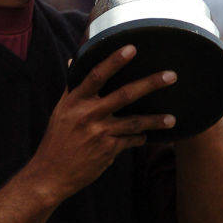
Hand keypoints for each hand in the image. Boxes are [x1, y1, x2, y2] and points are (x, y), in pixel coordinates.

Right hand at [23, 45, 176, 204]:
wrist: (50, 175)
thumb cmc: (57, 139)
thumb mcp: (60, 110)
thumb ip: (72, 86)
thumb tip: (74, 60)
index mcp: (75, 101)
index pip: (96, 75)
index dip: (114, 61)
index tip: (132, 48)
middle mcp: (88, 114)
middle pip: (124, 95)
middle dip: (150, 84)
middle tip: (172, 76)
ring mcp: (99, 133)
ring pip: (135, 122)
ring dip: (155, 120)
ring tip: (172, 120)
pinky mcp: (108, 151)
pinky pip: (130, 141)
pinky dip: (139, 138)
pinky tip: (146, 137)